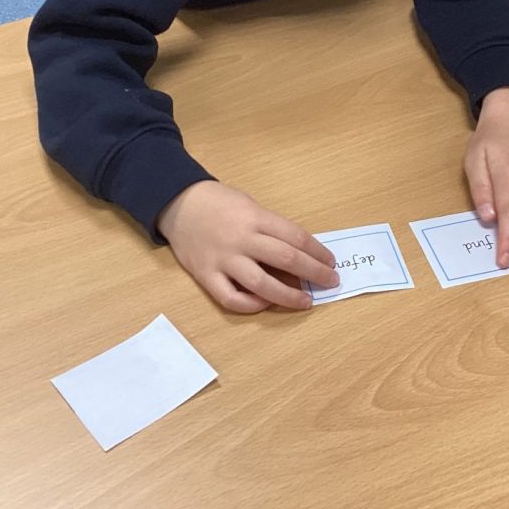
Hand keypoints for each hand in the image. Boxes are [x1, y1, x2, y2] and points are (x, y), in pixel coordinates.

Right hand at [156, 181, 339, 312]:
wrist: (179, 204)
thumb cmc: (220, 202)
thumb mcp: (249, 205)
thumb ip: (270, 227)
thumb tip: (299, 252)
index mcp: (256, 218)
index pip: (296, 237)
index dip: (318, 252)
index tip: (330, 262)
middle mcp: (242, 239)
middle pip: (287, 259)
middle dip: (314, 273)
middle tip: (330, 281)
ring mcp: (224, 259)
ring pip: (262, 284)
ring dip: (289, 295)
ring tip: (306, 301)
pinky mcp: (207, 276)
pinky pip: (231, 298)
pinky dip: (252, 305)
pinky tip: (265, 303)